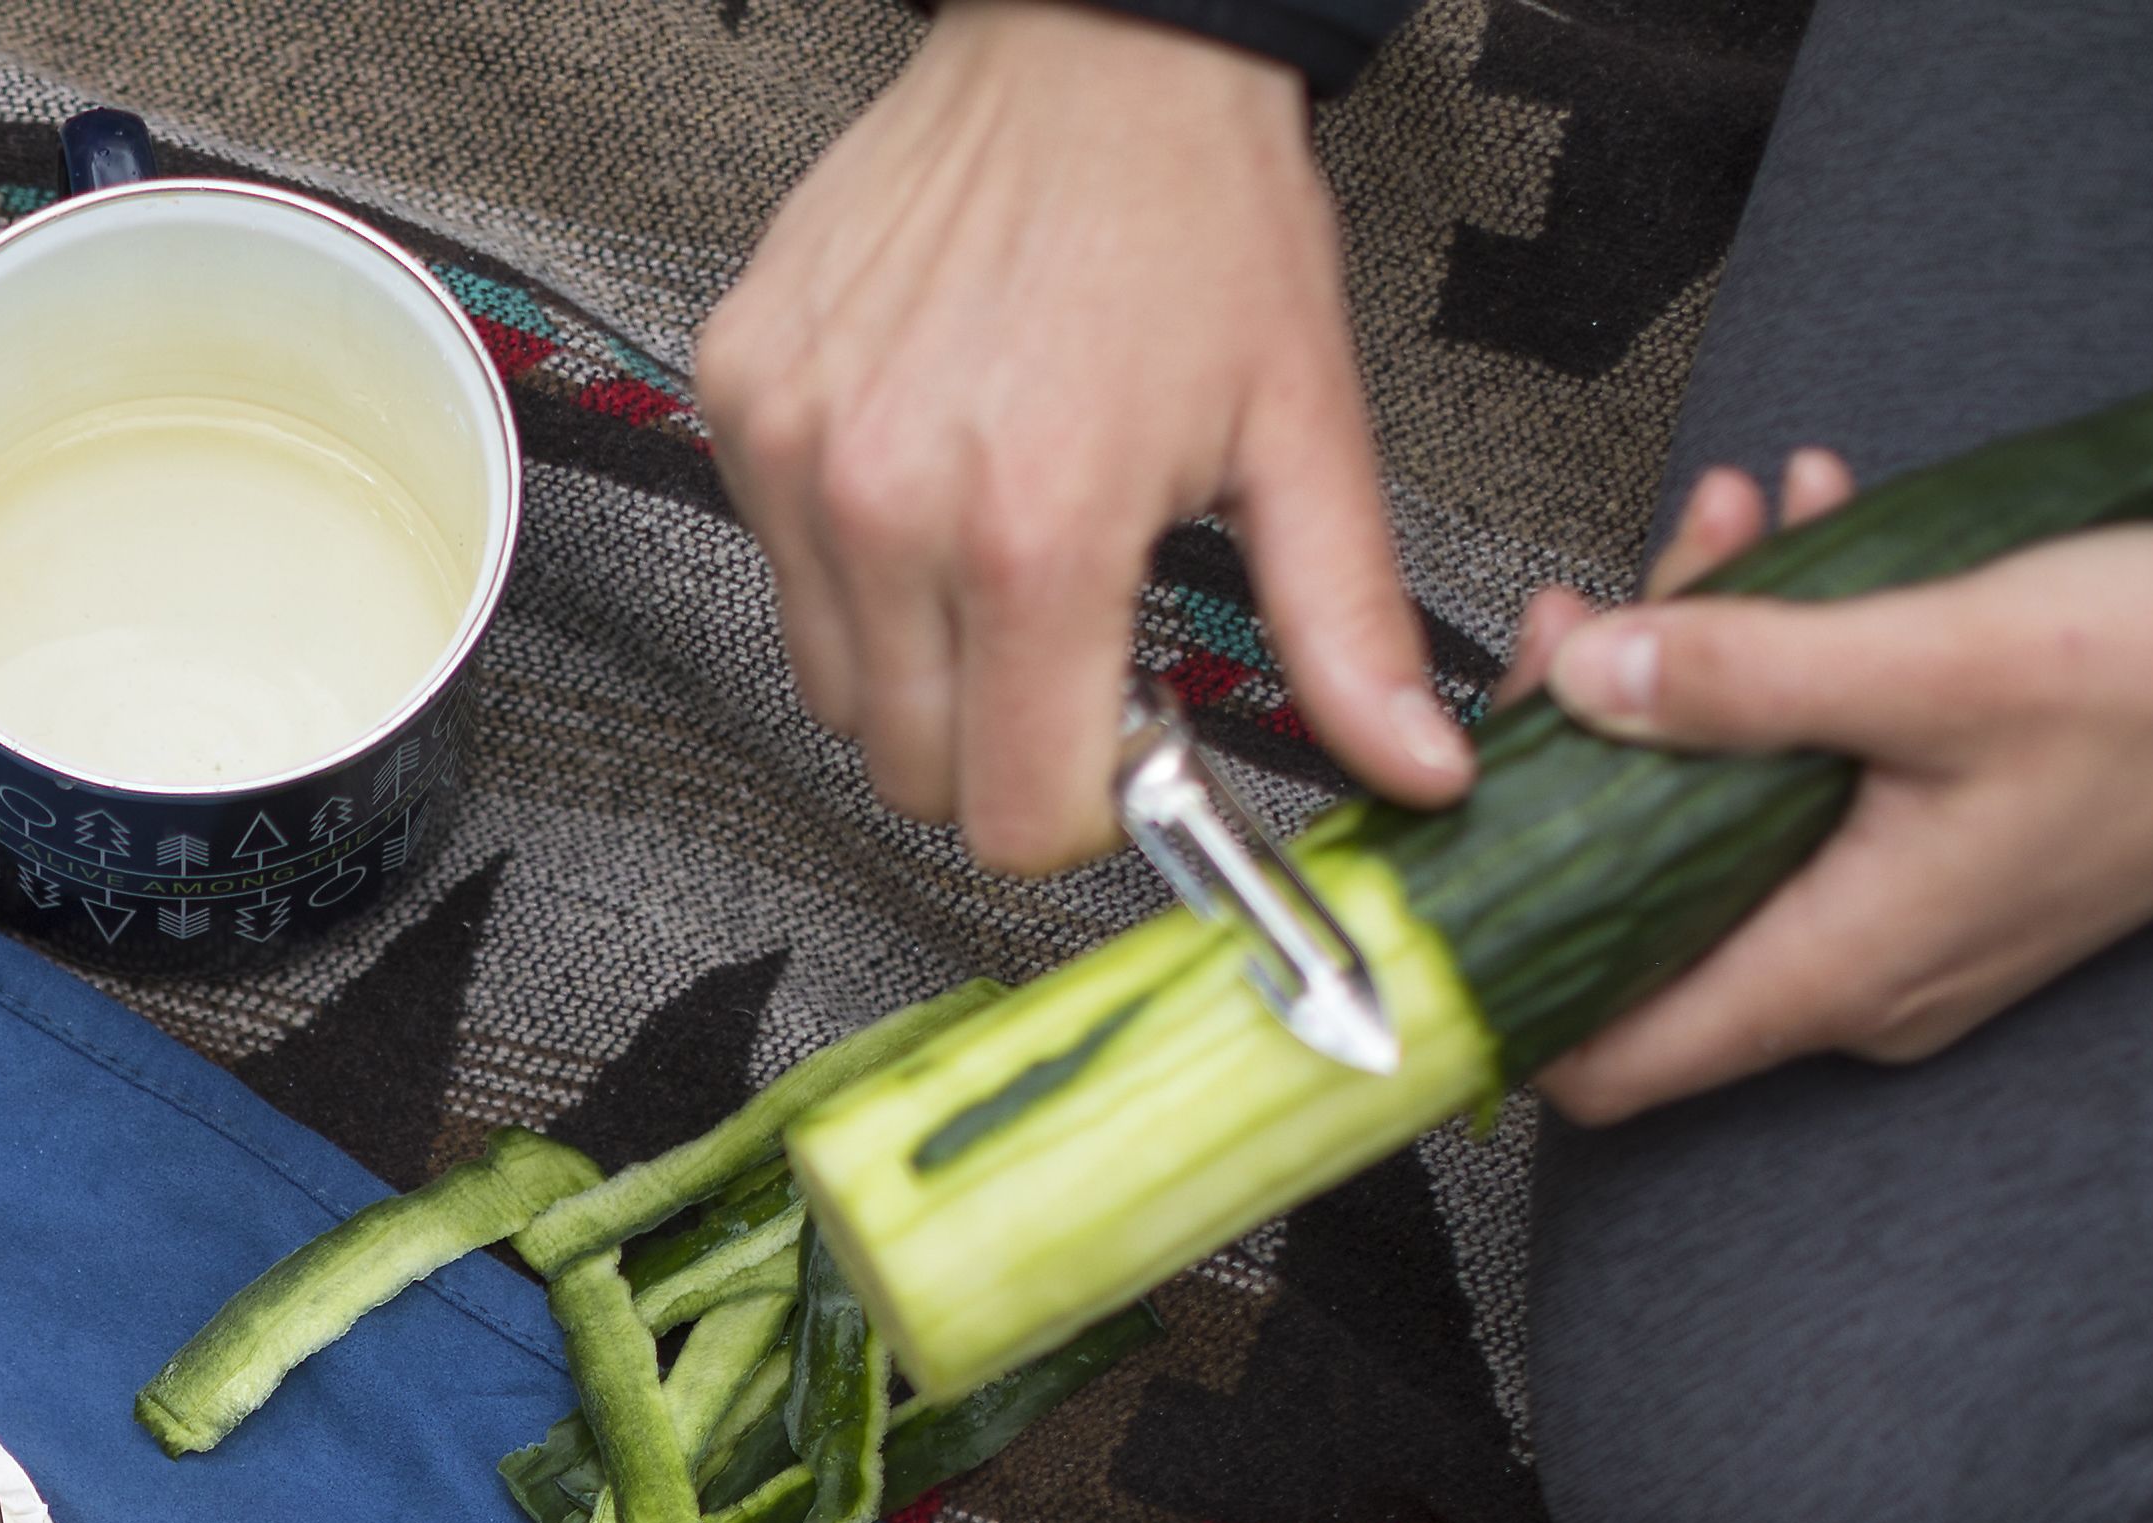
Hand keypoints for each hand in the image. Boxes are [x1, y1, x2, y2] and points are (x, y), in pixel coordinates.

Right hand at [696, 0, 1470, 872]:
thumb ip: (1347, 627)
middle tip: (1075, 631)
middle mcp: (889, 505)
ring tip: (1002, 542)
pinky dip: (852, 559)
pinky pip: (779, 568)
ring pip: (833, 687)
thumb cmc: (1194, 212)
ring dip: (920, 659)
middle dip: (1001, 738)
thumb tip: (1411, 764)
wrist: (1094, 43)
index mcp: (1036, 534)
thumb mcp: (1304, 429)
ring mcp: (794, 454)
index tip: (1122, 740)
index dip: (1084, 805)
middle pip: (912, 770)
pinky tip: (932, 467)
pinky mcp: (741, 401)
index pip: (1013, 816)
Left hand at [1516, 453, 2152, 1123]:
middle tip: (1616, 591)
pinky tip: (1814, 530)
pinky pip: (1825, 773)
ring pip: (1735, 808)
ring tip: (1736, 517)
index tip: (1461, 834)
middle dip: (1612, 730)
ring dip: (1714, 660)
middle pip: (1649, 895)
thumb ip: (1746, 679)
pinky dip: (1801, 662)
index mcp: (1837, 969)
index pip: (1600, 1057)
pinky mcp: (1952, 845)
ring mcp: (1908, 915)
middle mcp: (1860, 974)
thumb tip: (1587, 684)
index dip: (1504, 969)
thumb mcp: (1938, 659)